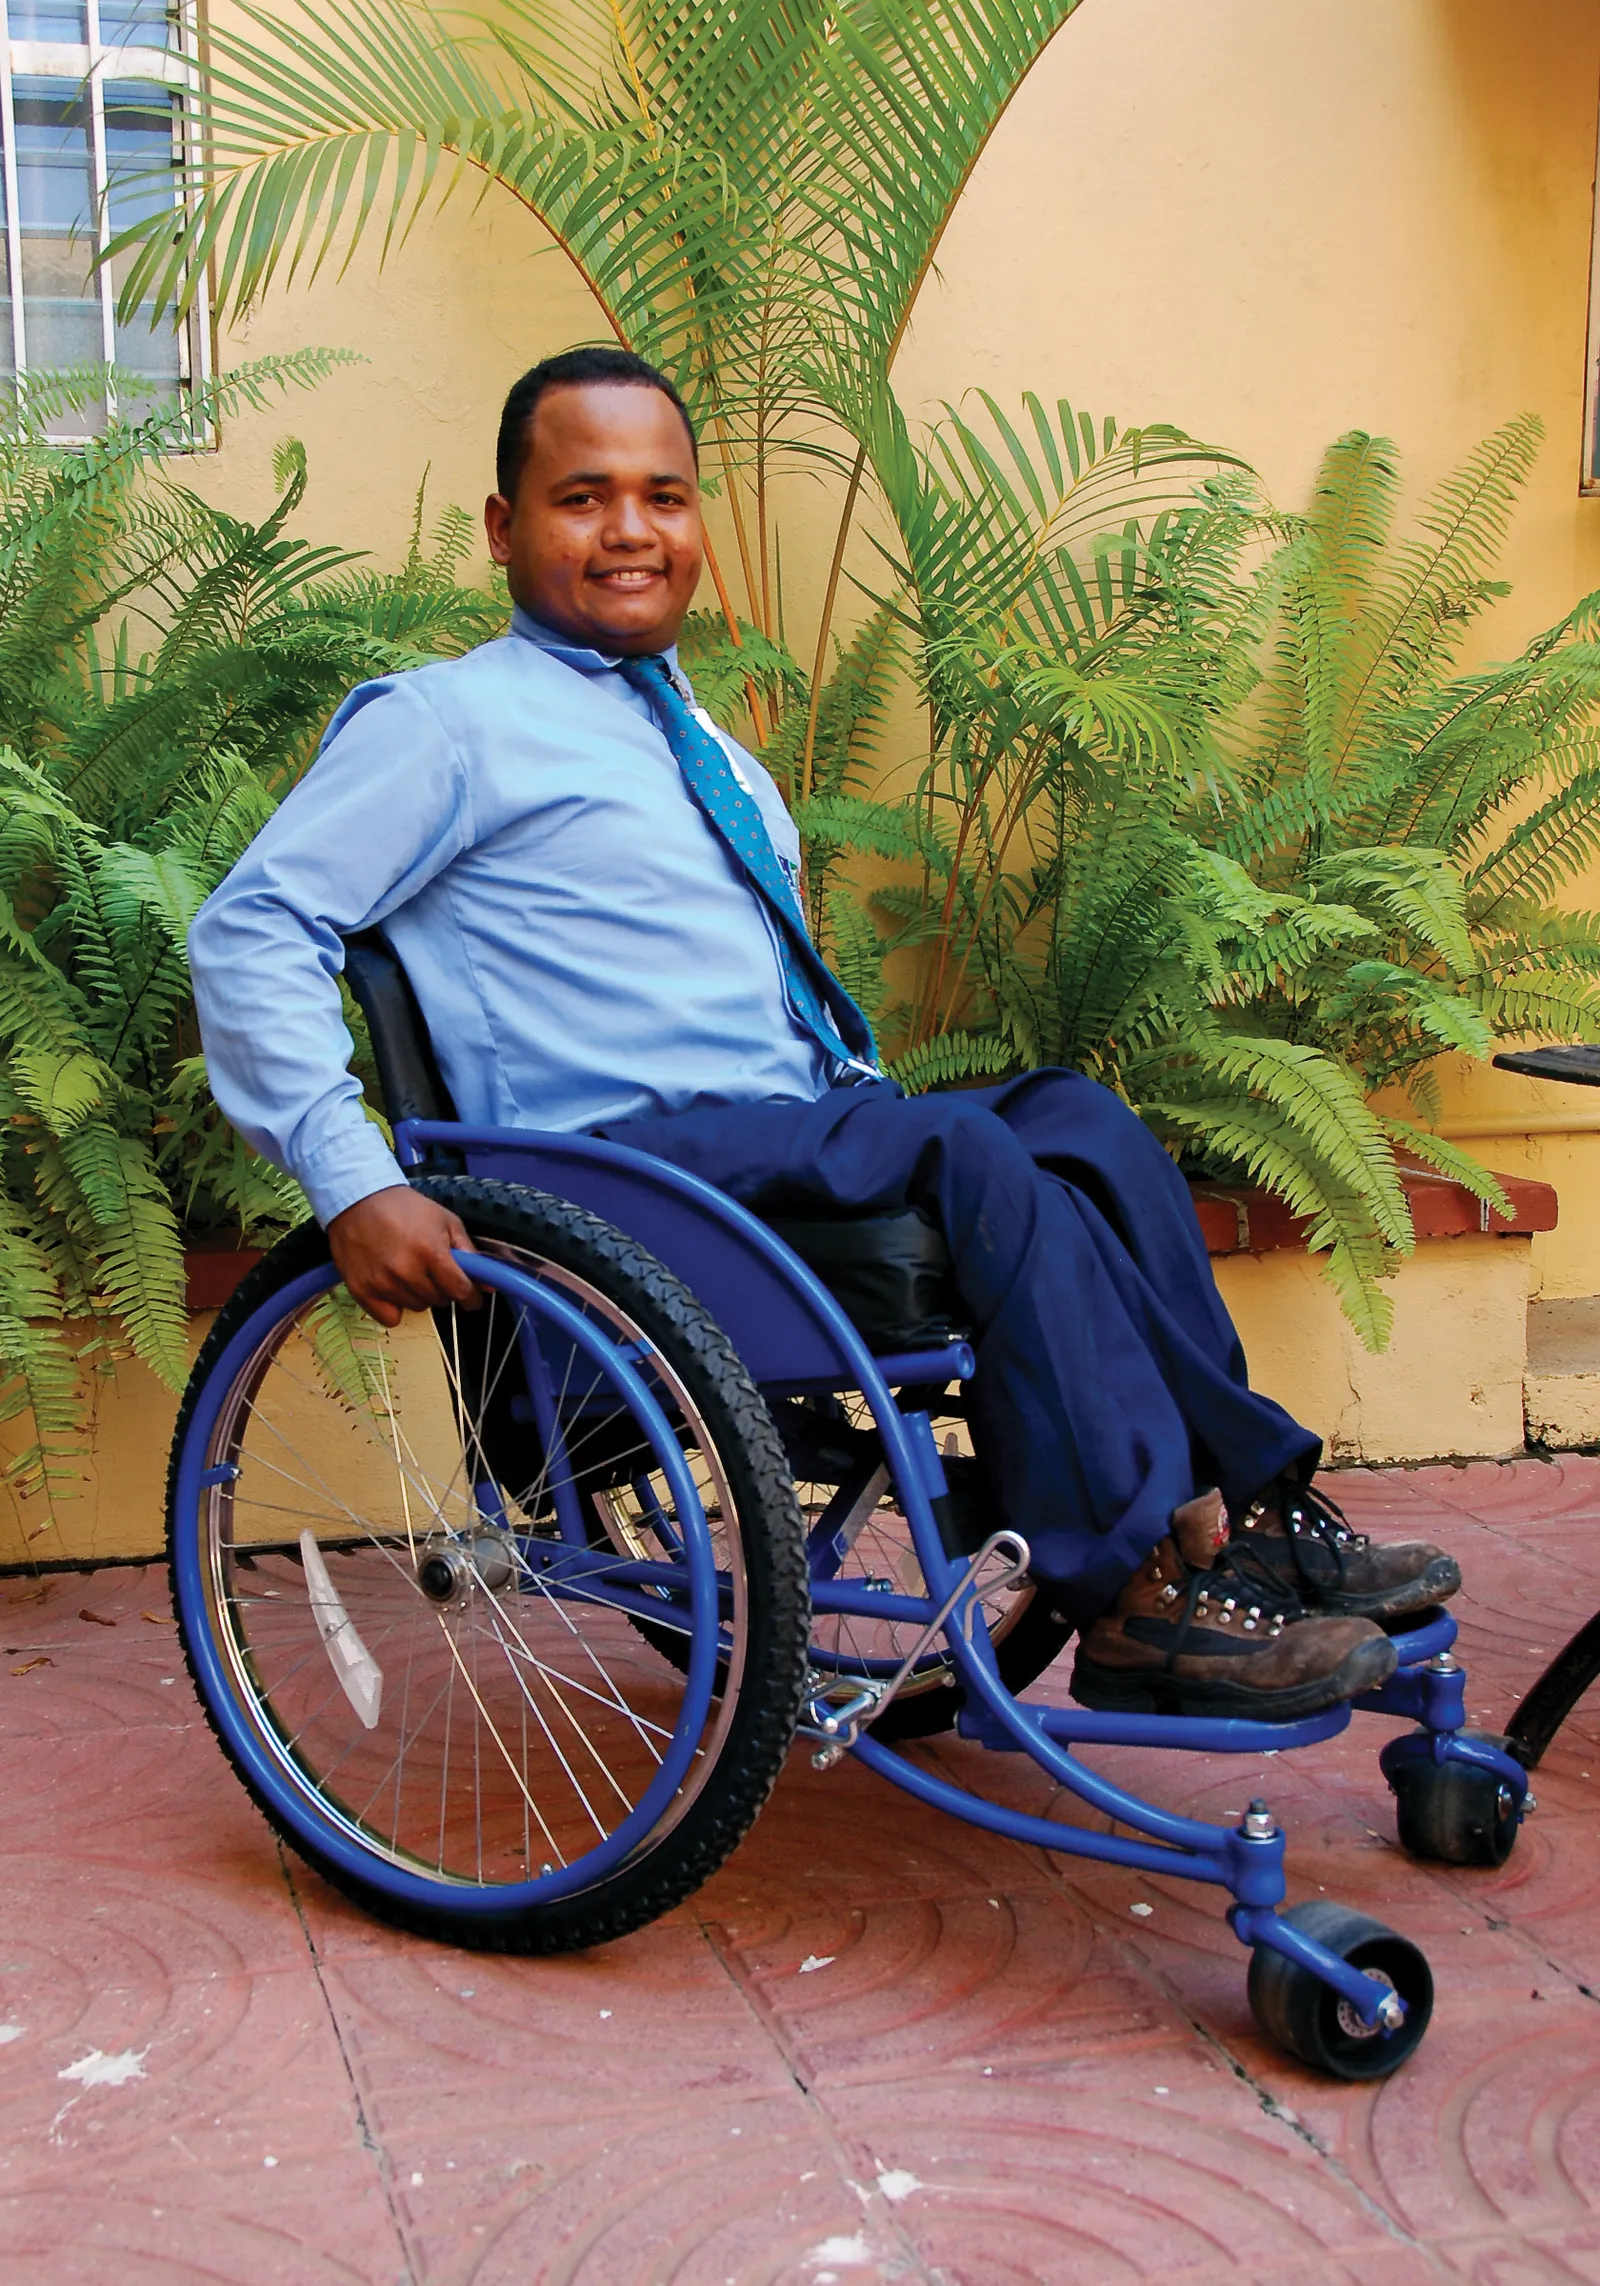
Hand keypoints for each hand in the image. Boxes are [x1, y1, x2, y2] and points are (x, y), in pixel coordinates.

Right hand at [327, 1187, 478, 1326]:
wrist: (359, 1200)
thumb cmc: (405, 1208)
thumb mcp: (446, 1221)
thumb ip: (469, 1253)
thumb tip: (489, 1284)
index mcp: (431, 1251)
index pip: (460, 1290)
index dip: (471, 1297)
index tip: (472, 1298)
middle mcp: (406, 1270)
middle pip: (439, 1301)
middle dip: (442, 1289)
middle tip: (432, 1270)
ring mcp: (382, 1282)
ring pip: (416, 1308)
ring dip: (419, 1295)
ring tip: (408, 1270)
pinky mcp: (362, 1290)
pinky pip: (390, 1318)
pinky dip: (395, 1307)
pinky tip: (393, 1287)